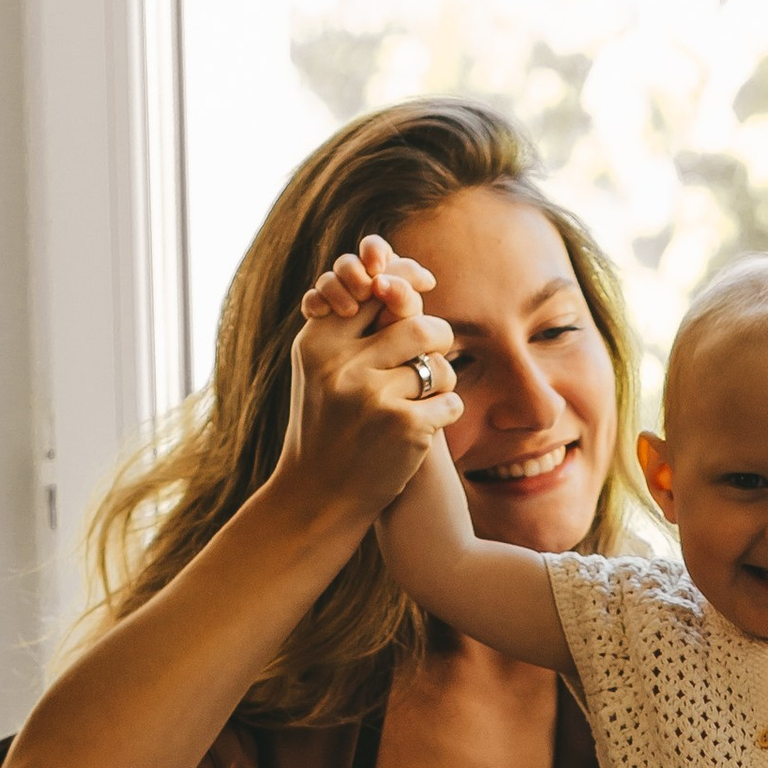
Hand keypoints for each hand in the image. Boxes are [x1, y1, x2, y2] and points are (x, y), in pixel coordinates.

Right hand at [272, 236, 461, 536]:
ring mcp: (372, 396)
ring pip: (438, 363)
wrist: (318, 497)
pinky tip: (429, 428)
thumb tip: (399, 270)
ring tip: (428, 396)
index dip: (406, 283)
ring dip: (443, 380)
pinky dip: (446, 414)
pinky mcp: (403, 427)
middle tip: (432, 358)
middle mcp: (342, 365)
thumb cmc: (326, 426)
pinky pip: (450, 401)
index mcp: (318, 343)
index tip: (425, 284)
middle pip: (418, 323)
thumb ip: (353, 324)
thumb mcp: (321, 370)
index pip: (375, 291)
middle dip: (436, 339)